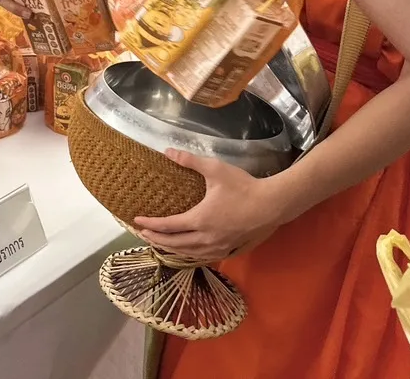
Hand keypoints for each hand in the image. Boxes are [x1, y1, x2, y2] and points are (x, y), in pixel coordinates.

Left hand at [132, 150, 286, 260]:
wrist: (272, 204)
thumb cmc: (243, 186)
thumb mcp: (215, 169)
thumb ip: (190, 161)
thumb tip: (167, 151)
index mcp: (200, 219)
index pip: (168, 226)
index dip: (150, 224)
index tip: (136, 221)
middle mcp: (206, 238)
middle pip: (175, 244)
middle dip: (157, 239)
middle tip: (143, 234)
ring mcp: (220, 246)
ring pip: (190, 254)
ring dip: (172, 250)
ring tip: (160, 244)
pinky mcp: (231, 249)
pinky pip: (205, 257)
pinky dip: (191, 255)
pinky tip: (188, 252)